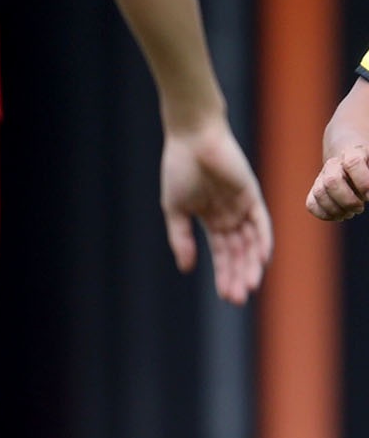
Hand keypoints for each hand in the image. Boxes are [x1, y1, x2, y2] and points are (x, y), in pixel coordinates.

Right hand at [162, 115, 271, 303]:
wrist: (192, 139)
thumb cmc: (178, 169)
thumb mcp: (175, 209)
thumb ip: (181, 238)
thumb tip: (187, 269)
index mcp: (209, 218)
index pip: (220, 253)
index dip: (223, 274)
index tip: (224, 296)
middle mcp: (228, 215)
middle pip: (237, 252)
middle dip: (237, 275)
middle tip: (237, 299)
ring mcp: (241, 206)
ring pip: (250, 243)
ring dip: (250, 264)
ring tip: (248, 286)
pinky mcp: (252, 196)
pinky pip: (261, 223)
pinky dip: (263, 241)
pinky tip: (262, 260)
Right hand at [307, 143, 368, 222]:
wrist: (356, 166)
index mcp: (354, 153)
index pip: (352, 162)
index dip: (363, 182)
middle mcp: (334, 164)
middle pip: (331, 180)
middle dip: (347, 201)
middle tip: (360, 208)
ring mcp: (322, 177)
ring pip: (320, 193)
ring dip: (336, 210)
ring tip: (350, 213)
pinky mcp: (315, 191)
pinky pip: (311, 204)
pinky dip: (326, 215)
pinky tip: (340, 215)